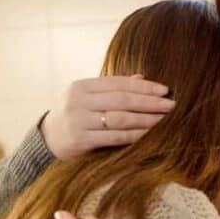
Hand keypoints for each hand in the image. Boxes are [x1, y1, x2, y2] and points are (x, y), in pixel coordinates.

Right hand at [41, 74, 175, 160]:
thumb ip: (112, 89)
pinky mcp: (81, 140)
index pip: (118, 83)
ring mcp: (78, 121)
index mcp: (81, 86)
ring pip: (120, 118)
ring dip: (146, 119)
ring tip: (165, 120)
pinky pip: (114, 137)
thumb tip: (142, 78)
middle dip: (150, 102)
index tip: (165, 90)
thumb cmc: (75, 116)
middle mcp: (78, 101)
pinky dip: (135, 135)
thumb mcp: (88, 98)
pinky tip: (150, 134)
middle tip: (171, 105)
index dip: (143, 86)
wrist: (47, 140)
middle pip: (121, 100)